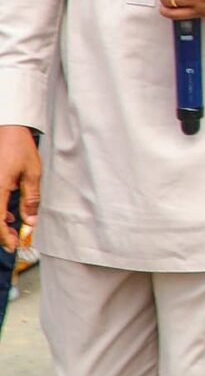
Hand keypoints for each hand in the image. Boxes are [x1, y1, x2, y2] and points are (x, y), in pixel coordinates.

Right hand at [0, 125, 39, 252]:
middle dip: (1, 233)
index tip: (13, 245)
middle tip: (14, 242)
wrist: (7, 129)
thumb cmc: (19, 148)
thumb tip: (31, 221)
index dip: (3, 236)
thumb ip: (31, 199)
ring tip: (13, 231)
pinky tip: (7, 215)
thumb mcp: (32, 174)